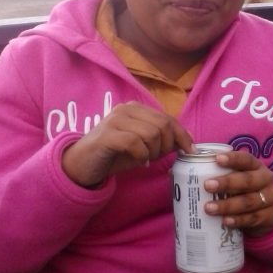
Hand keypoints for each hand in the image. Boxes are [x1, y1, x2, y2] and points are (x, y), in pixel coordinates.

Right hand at [61, 101, 192, 187]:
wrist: (82, 164)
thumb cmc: (114, 154)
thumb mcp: (142, 146)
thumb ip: (161, 139)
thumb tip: (187, 140)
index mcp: (135, 108)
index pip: (167, 118)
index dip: (182, 134)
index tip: (190, 150)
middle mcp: (126, 109)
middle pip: (162, 125)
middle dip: (167, 145)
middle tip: (157, 158)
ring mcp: (115, 120)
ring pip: (151, 134)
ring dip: (154, 152)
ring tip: (146, 159)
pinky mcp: (107, 135)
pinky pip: (135, 143)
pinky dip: (142, 155)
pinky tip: (139, 162)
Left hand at [203, 150, 272, 236]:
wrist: (269, 212)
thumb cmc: (245, 191)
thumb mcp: (238, 179)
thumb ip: (219, 174)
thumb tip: (181, 172)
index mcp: (256, 166)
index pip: (246, 159)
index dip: (232, 159)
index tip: (216, 159)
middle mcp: (266, 180)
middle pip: (248, 180)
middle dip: (227, 183)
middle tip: (207, 185)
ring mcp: (270, 199)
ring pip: (249, 202)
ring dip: (228, 205)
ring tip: (209, 208)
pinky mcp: (271, 216)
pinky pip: (253, 218)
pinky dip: (238, 220)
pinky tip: (225, 222)